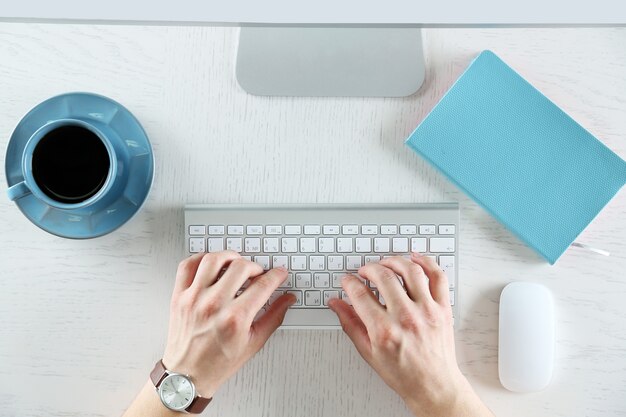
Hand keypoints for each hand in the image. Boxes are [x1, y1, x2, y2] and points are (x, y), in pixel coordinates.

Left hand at [162, 251, 295, 397]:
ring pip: (213, 260)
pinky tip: (211, 265)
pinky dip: (201, 258)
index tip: (278, 273)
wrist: (188, 376)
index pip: (262, 285)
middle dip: (255, 267)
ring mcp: (194, 298)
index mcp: (235, 319)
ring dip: (229, 257)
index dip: (276, 276)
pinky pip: (188, 265)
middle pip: (241, 267)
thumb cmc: (218, 363)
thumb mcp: (254, 342)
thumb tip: (287, 299)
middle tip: (258, 273)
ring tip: (236, 264)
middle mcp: (213, 305)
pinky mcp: (179, 296)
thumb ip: (273, 316)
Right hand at [328, 253, 492, 416]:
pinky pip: (437, 277)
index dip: (349, 282)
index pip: (359, 294)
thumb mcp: (368, 352)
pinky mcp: (442, 309)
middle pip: (383, 276)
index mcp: (383, 330)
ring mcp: (427, 311)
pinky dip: (427, 262)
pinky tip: (415, 258)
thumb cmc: (403, 373)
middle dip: (368, 268)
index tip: (347, 281)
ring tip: (384, 263)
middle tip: (364, 271)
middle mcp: (405, 317)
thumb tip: (336, 304)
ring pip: (409, 271)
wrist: (433, 385)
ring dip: (393, 261)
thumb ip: (350, 323)